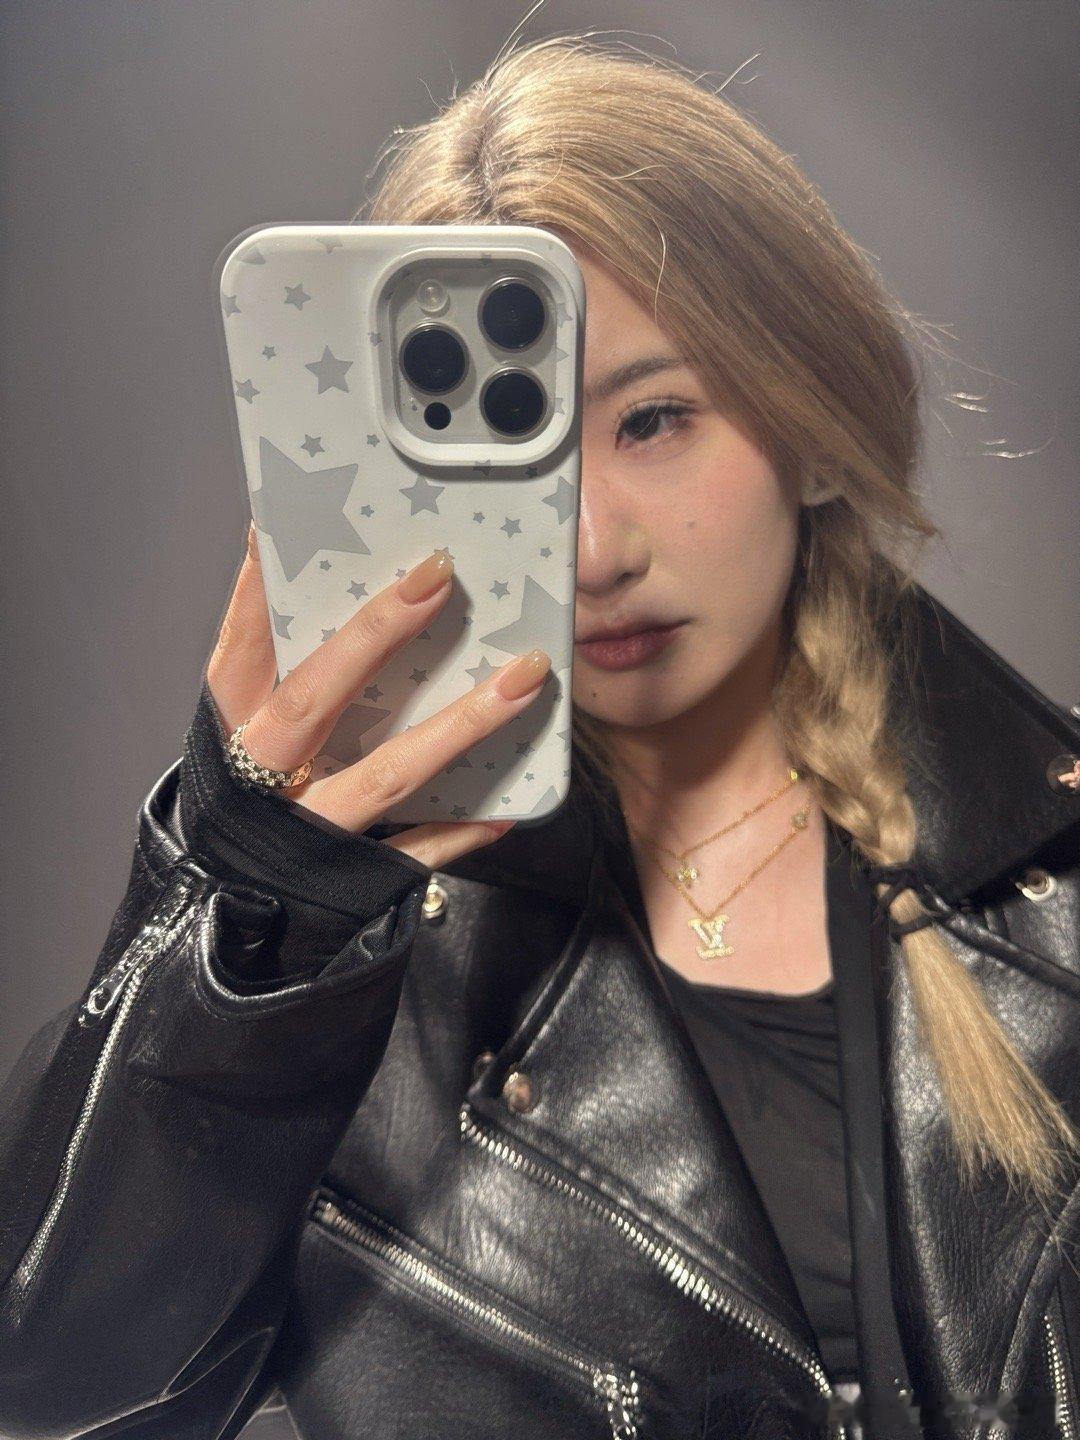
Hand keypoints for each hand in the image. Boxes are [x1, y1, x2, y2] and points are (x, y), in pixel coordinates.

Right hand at [205, 523, 550, 868]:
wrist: (220, 923)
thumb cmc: (240, 804)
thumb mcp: (241, 736)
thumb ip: (278, 678)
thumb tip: (329, 591)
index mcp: (232, 729)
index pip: (244, 647)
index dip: (263, 588)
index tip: (295, 522)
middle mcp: (261, 776)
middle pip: (316, 695)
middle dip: (377, 633)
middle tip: (438, 573)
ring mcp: (308, 829)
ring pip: (388, 773)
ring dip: (461, 724)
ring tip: (525, 676)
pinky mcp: (350, 878)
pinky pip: (415, 853)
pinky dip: (463, 830)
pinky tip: (512, 805)